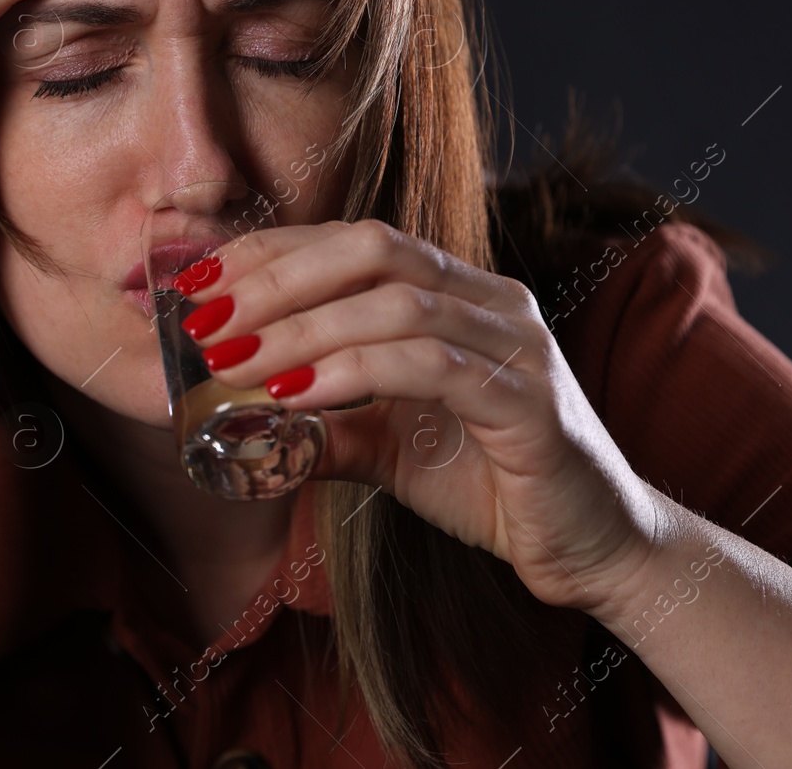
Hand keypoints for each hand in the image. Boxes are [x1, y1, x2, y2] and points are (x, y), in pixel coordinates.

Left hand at [176, 218, 663, 616]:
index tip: (200, 280)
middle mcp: (492, 299)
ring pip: (398, 301)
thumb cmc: (492, 485)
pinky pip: (430, 365)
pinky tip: (294, 394)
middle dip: (279, 275)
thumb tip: (237, 416)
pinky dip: (352, 372)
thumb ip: (324, 422)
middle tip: (206, 317)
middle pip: (374, 247)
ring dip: (303, 326)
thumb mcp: (387, 447)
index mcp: (460, 293)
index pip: (354, 242)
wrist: (591, 549)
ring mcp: (516, 343)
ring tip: (234, 360)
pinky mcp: (527, 401)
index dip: (274, 252)